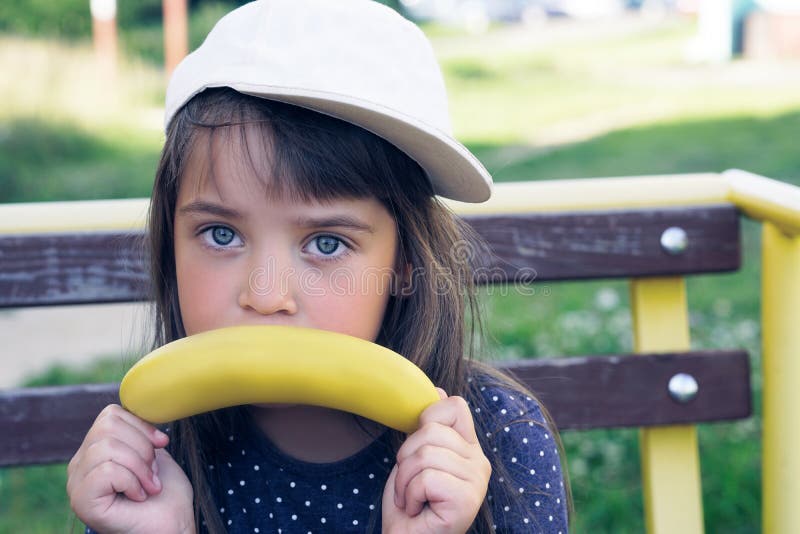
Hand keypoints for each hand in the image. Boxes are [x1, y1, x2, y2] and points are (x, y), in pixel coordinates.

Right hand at [67, 404, 194, 533]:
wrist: (173, 525)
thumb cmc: (166, 493)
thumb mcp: (153, 452)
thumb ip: (138, 430)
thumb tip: (140, 403)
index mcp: (94, 450)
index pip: (110, 414)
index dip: (141, 426)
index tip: (161, 445)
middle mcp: (79, 465)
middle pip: (107, 427)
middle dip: (142, 448)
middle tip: (152, 473)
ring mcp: (76, 484)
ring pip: (107, 448)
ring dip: (139, 467)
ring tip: (148, 486)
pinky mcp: (82, 501)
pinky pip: (106, 471)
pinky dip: (131, 481)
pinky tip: (138, 496)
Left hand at [382, 389, 490, 533]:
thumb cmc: (409, 503)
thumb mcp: (415, 458)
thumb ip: (428, 429)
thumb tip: (439, 390)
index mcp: (469, 448)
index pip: (455, 406)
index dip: (427, 420)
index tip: (417, 449)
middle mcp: (480, 463)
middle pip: (432, 431)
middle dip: (406, 457)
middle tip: (409, 484)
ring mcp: (476, 482)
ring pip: (426, 455)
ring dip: (404, 480)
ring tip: (411, 498)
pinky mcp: (466, 501)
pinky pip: (426, 478)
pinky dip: (409, 495)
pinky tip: (417, 509)